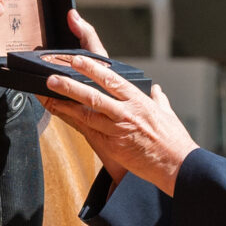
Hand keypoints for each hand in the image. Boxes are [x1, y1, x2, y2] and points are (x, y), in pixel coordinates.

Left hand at [41, 12, 197, 192]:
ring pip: (86, 114)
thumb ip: (160, 100)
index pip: (112, 80)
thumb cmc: (174, 141)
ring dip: (65, 103)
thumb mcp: (168, 115)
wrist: (178, 166)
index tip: (78, 59)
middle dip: (71, 84)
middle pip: (94, 95)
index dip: (93, 69)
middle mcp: (127, 112)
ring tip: (47, 93)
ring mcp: (118, 130)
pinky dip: (72, 122)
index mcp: (139, 101)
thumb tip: (156, 90)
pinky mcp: (113, 146)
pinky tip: (59, 115)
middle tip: (52, 76)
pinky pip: (88, 131)